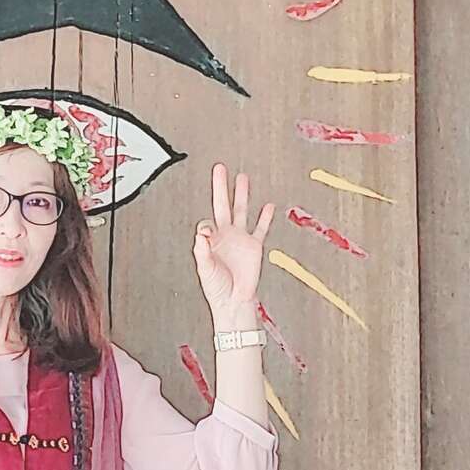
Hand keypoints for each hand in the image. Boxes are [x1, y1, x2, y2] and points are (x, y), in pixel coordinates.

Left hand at [192, 163, 275, 314]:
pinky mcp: (254, 246)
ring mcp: (240, 239)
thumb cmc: (216, 288)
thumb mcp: (204, 269)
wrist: (234, 301)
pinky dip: (264, 217)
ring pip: (242, 210)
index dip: (207, 226)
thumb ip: (202, 251)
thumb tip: (202, 233)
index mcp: (210, 240)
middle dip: (221, 187)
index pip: (207, 222)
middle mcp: (225, 235)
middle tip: (219, 168)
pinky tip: (267, 205)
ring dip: (242, 194)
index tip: (208, 232)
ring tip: (242, 177)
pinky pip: (260, 228)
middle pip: (222, 205)